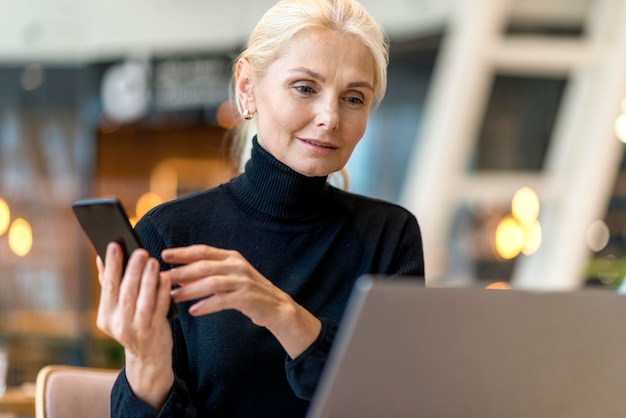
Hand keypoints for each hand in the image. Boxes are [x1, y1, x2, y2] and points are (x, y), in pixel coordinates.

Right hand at [95, 242, 173, 408]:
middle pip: (126, 293)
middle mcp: (119, 325)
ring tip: (153, 261)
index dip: (112, 265)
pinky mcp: (155, 331)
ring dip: (149, 280)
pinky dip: (163, 292)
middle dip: (133, 270)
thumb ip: (109, 284)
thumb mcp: (116, 310)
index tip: (114, 245)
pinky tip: (166, 278)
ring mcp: (137, 330)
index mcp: (106, 317)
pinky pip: (160, 308)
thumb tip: (100, 258)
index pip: (108, 287)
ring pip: (143, 301)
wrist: (148, 357)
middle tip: (140, 251)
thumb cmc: (132, 324)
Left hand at [162, 245, 320, 357]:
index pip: (203, 251)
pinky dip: (206, 305)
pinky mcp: (247, 297)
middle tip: (162, 279)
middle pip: (204, 265)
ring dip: (190, 290)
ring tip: (173, 297)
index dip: (183, 252)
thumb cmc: (248, 292)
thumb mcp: (228, 278)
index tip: (164, 255)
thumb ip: (207, 275)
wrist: (276, 307)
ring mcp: (243, 281)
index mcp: (231, 257)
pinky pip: (222, 301)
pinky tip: (193, 311)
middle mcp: (237, 265)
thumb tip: (178, 276)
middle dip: (181, 272)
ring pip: (211, 282)